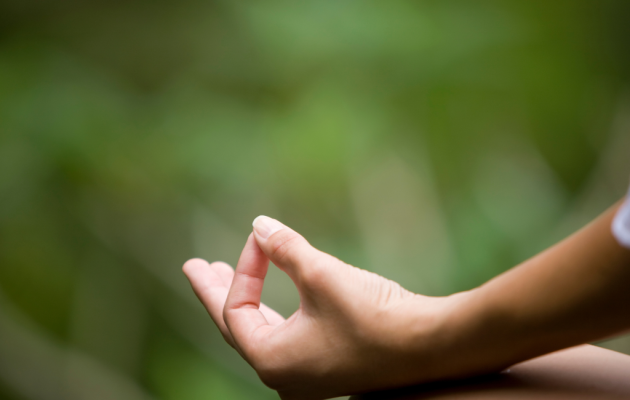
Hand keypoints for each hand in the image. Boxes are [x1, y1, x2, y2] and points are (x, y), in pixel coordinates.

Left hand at [183, 216, 460, 398]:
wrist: (434, 347)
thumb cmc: (374, 315)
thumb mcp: (321, 275)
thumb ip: (284, 249)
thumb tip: (259, 225)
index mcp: (272, 361)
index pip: (236, 309)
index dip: (243, 268)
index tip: (260, 237)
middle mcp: (283, 375)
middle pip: (238, 326)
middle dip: (217, 292)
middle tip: (197, 267)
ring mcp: (306, 374)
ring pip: (262, 330)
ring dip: (247, 299)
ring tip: (227, 274)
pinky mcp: (327, 364)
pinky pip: (285, 334)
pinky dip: (273, 309)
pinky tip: (273, 296)